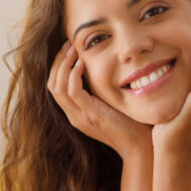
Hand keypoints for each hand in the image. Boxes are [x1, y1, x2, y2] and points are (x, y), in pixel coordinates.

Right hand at [47, 41, 152, 159]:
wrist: (139, 146)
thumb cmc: (130, 124)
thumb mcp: (110, 106)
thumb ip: (101, 92)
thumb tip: (102, 70)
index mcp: (76, 114)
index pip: (55, 87)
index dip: (58, 67)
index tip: (68, 50)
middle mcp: (74, 116)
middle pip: (52, 85)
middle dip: (58, 62)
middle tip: (68, 45)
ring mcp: (80, 117)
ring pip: (57, 87)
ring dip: (64, 65)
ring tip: (73, 50)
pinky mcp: (91, 115)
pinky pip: (72, 91)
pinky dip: (74, 74)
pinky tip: (83, 63)